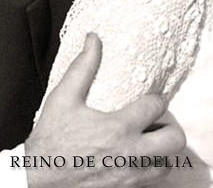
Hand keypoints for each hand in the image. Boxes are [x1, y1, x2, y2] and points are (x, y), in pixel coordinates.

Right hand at [25, 32, 185, 186]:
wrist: (39, 179)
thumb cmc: (51, 137)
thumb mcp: (64, 97)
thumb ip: (83, 67)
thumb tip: (93, 38)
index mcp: (119, 128)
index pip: (156, 107)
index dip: (157, 99)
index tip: (150, 98)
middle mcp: (130, 155)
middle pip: (174, 141)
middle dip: (171, 127)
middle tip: (157, 122)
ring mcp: (129, 177)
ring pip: (166, 166)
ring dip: (161, 152)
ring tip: (148, 141)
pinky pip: (151, 182)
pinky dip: (149, 170)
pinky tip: (135, 159)